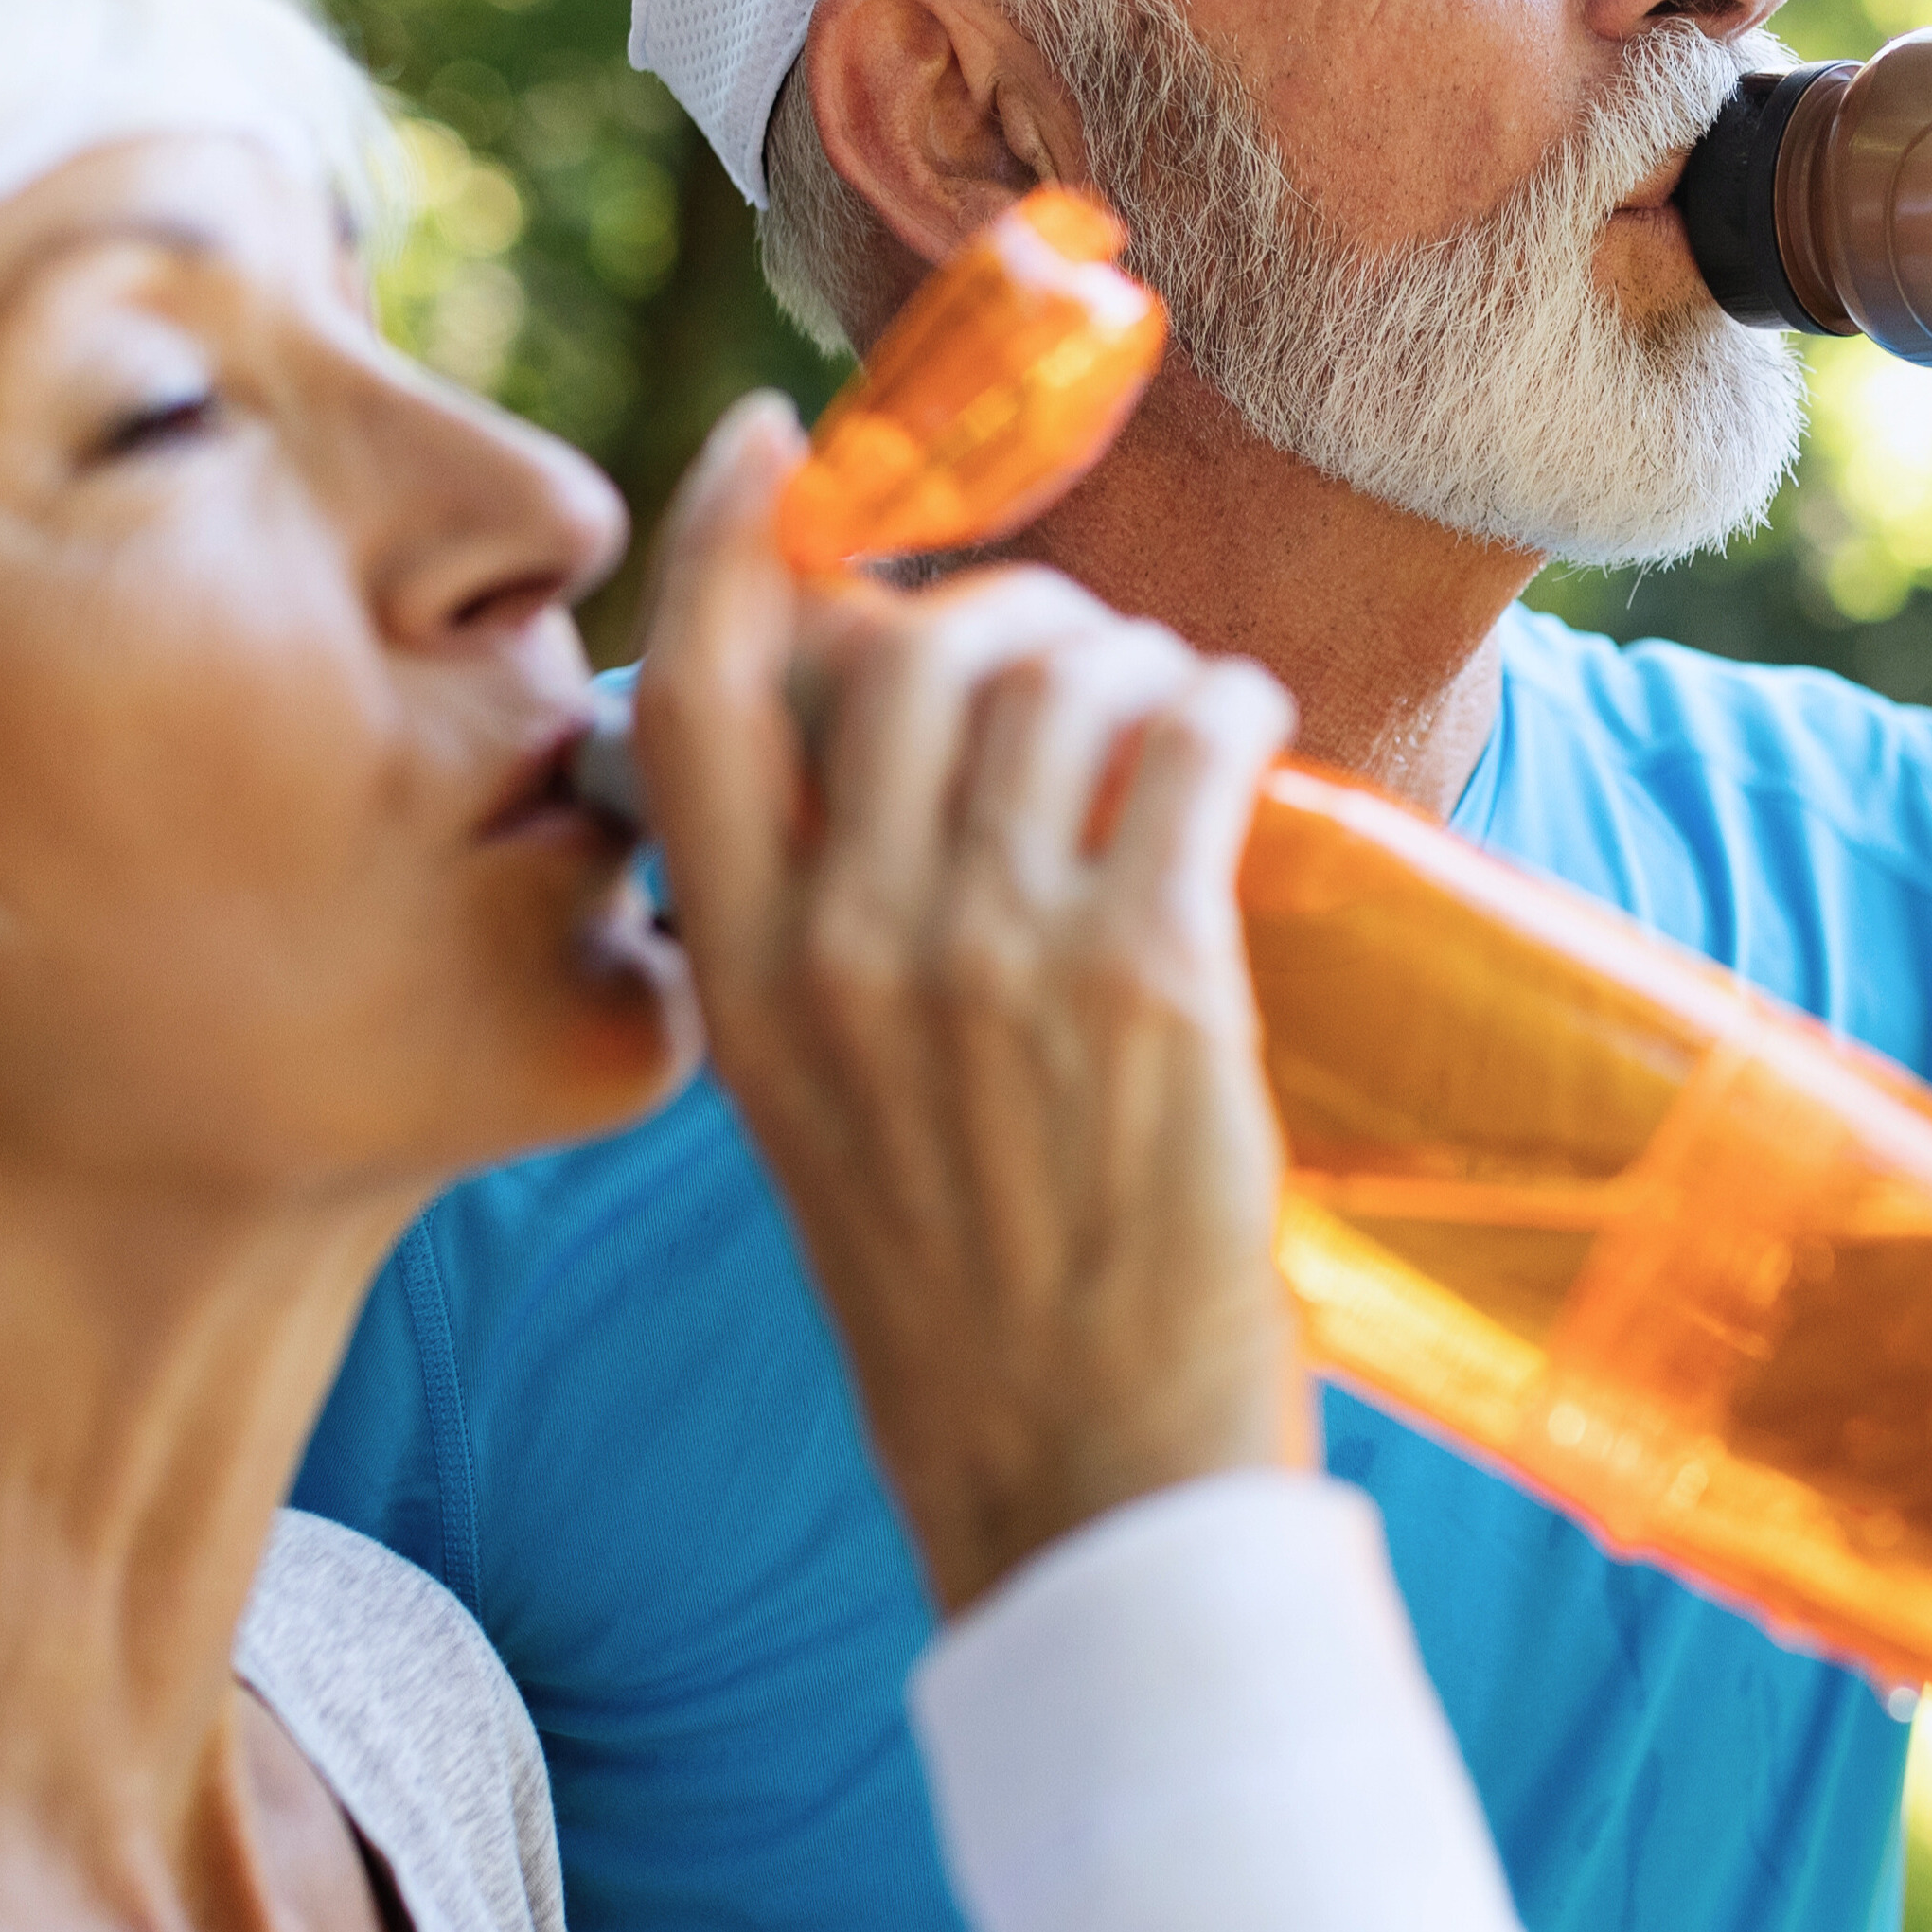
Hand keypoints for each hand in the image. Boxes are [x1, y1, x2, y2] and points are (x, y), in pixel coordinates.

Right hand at [635, 395, 1303, 1613]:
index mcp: (747, 982)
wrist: (1078, 1486)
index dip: (724, 543)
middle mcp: (848, 950)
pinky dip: (1223, 704)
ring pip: (1059, 681)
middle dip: (1001, 607)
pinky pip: (1188, 742)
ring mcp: (994, 958)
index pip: (693, 699)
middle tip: (1065, 644)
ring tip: (1172, 708)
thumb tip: (889, 763)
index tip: (773, 444)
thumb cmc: (959, 1303)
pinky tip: (1237, 729)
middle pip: (903, 653)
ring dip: (1133, 658)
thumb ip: (821, 942)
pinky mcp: (1149, 980)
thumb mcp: (822, 1114)